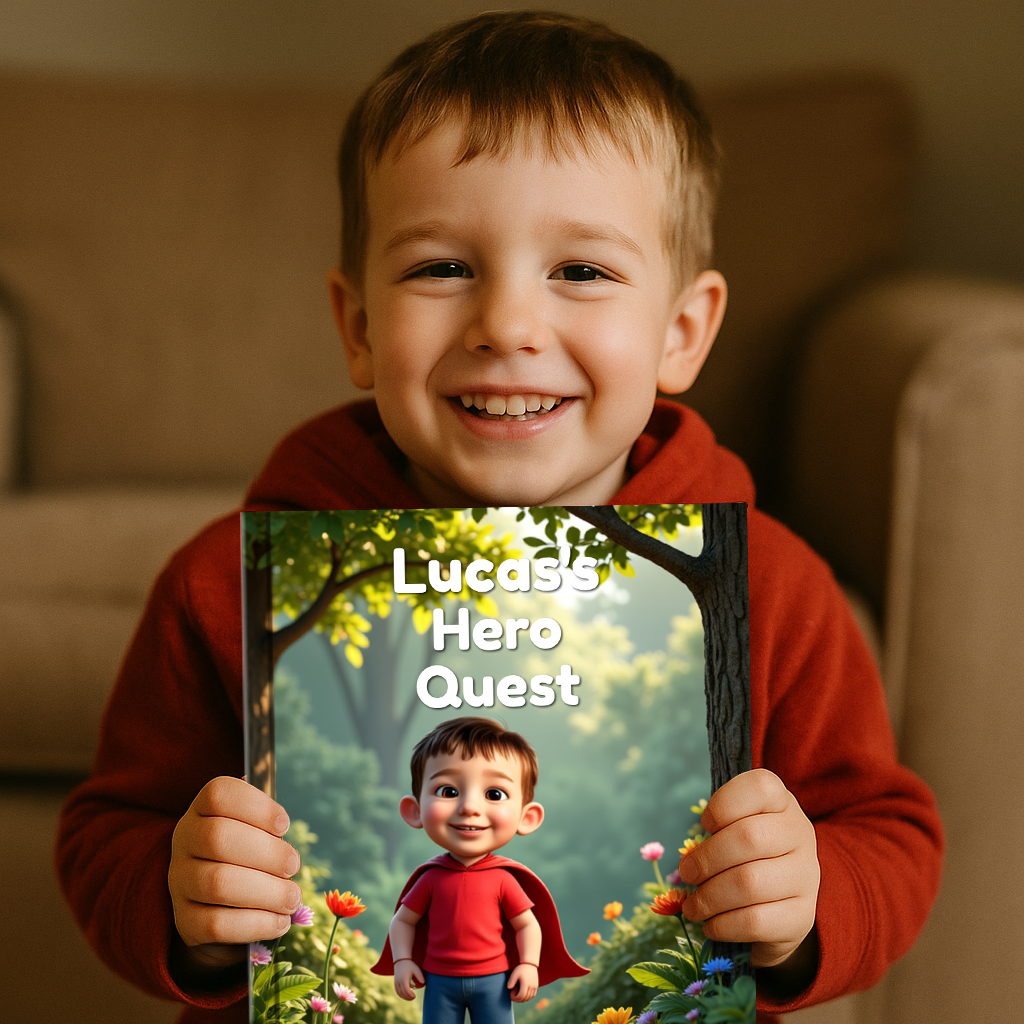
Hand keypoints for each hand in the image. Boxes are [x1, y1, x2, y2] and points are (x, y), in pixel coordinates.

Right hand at [168, 776, 300, 973]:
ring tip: (292, 897)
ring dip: (266, 891)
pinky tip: (280, 921)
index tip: (284, 825)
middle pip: (218, 838)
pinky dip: (256, 924)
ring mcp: (179, 881)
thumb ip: (267, 824)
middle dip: (267, 853)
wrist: (216, 905)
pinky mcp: (184, 921)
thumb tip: (279, 825)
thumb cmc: (247, 855)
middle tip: (294, 865)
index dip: (256, 807)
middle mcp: (184, 841)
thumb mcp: (255, 830)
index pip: (218, 794)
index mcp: (202, 810)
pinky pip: (217, 924)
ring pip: (218, 883)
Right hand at [394, 959, 424, 999]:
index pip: (406, 990)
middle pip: (403, 993)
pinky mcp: (395, 982)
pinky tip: (405, 995)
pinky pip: (397, 991)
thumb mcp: (416, 969)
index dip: (410, 995)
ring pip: (399, 993)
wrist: (401, 960)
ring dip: (404, 997)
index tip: (415, 996)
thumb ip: (420, 976)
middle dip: (408, 997)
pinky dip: (401, 994)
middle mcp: (399, 981)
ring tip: (410, 998)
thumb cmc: (410, 965)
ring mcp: (396, 982)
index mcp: (404, 979)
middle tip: (413, 998)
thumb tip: (424, 983)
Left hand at [508, 963, 538, 1001]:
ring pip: (529, 998)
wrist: (530, 963)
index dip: (515, 998)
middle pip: (525, 998)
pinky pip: (533, 995)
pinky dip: (528, 997)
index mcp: (525, 984)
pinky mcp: (536, 986)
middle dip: (518, 999)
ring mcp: (535, 987)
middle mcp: (531, 986)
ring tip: (518, 995)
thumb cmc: (521, 968)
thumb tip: (509, 988)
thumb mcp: (514, 974)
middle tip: (513, 995)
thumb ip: (511, 981)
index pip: (520, 996)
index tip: (511, 994)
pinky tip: (524, 995)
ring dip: (523, 999)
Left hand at [678, 769, 818, 972]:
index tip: (706, 824)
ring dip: (710, 897)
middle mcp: (800, 834)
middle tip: (686, 873)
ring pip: (750, 883)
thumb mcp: (735, 828)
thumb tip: (689, 860)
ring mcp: (806, 876)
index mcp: (782, 803)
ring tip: (693, 906)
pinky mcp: (802, 916)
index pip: (759, 788)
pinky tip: (711, 925)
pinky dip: (724, 925)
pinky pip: (755, 921)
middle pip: (749, 837)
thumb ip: (717, 831)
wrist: (782, 904)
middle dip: (706, 858)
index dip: (723, 805)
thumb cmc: (747, 855)